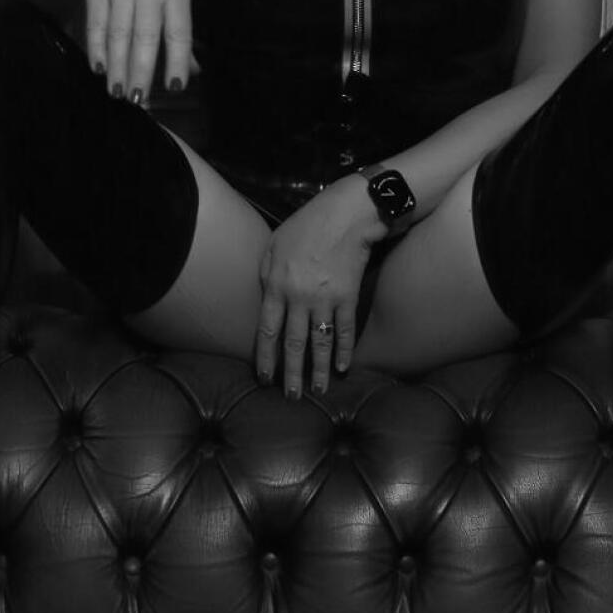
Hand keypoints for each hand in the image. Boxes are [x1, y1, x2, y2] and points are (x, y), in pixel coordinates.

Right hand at [82, 0, 196, 100]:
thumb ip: (180, 32)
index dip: (178, 60)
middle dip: (141, 71)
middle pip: (145, 36)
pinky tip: (99, 68)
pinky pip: (96, 21)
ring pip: (119, 33)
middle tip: (138, 100)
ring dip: (117, 66)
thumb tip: (192, 71)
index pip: (179, 31)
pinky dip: (96, 46)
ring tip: (117, 92)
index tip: (175, 87)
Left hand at [255, 180, 385, 397]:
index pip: (267, 331)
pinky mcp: (348, 297)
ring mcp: (325, 300)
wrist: (346, 214)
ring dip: (318, 370)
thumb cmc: (306, 225)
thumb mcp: (273, 245)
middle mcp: (299, 298)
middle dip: (291, 373)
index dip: (266, 357)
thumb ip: (265, 274)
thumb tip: (265, 301)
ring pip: (319, 343)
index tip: (265, 377)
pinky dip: (344, 351)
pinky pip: (344, 330)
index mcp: (275, 286)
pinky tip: (342, 368)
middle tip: (290, 397)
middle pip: (293, 344)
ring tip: (318, 391)